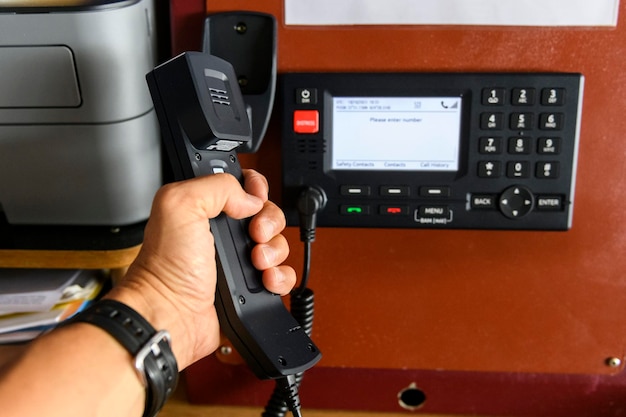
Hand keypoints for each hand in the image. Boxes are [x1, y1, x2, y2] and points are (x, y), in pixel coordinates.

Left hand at [107, 169, 295, 368]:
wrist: (171, 316)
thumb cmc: (165, 268)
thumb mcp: (180, 205)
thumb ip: (216, 185)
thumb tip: (249, 198)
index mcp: (206, 208)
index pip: (243, 185)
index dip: (255, 188)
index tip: (253, 200)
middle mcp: (222, 233)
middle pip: (267, 213)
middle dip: (269, 221)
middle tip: (254, 234)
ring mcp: (237, 260)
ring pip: (277, 244)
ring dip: (274, 250)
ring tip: (257, 261)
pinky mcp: (250, 287)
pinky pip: (281, 274)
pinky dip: (281, 276)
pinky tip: (266, 279)